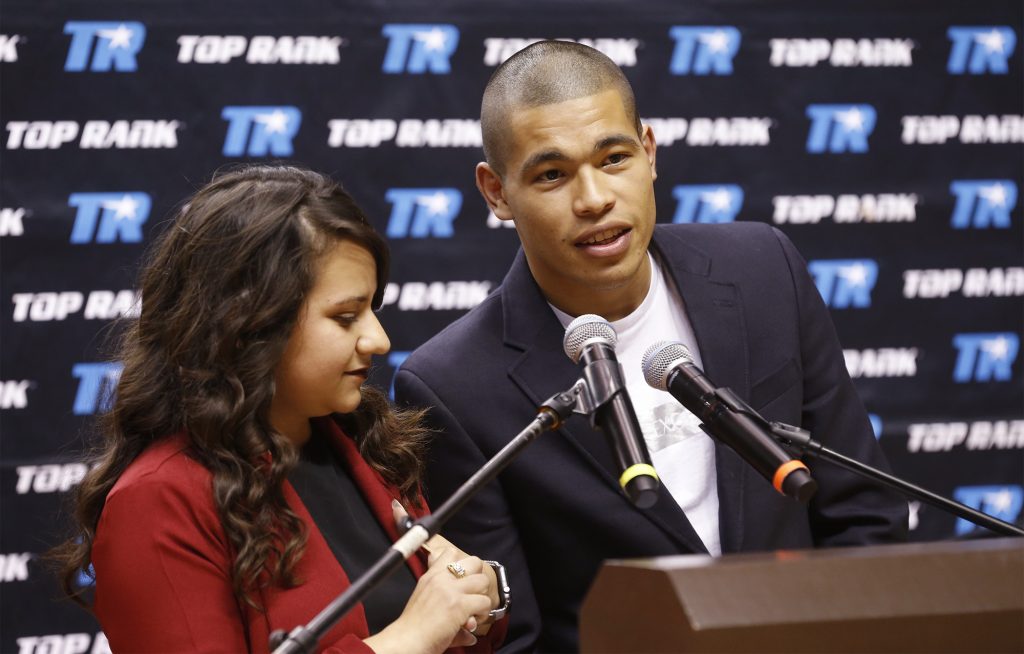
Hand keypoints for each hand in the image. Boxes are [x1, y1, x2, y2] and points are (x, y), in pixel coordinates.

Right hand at [391, 499, 500, 629]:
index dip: (463, 566)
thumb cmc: (412, 628)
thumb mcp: (423, 603)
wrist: (406, 642)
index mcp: (430, 576)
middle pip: (474, 561)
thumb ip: (444, 601)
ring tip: (474, 610)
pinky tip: (471, 622)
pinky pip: (485, 602)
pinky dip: (483, 614)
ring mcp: (450, 590)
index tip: (462, 581)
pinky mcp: (459, 605)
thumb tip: (463, 615)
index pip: (451, 552)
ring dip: (482, 596)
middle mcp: (440, 579)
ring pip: (483, 580)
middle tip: (472, 595)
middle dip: (478, 579)